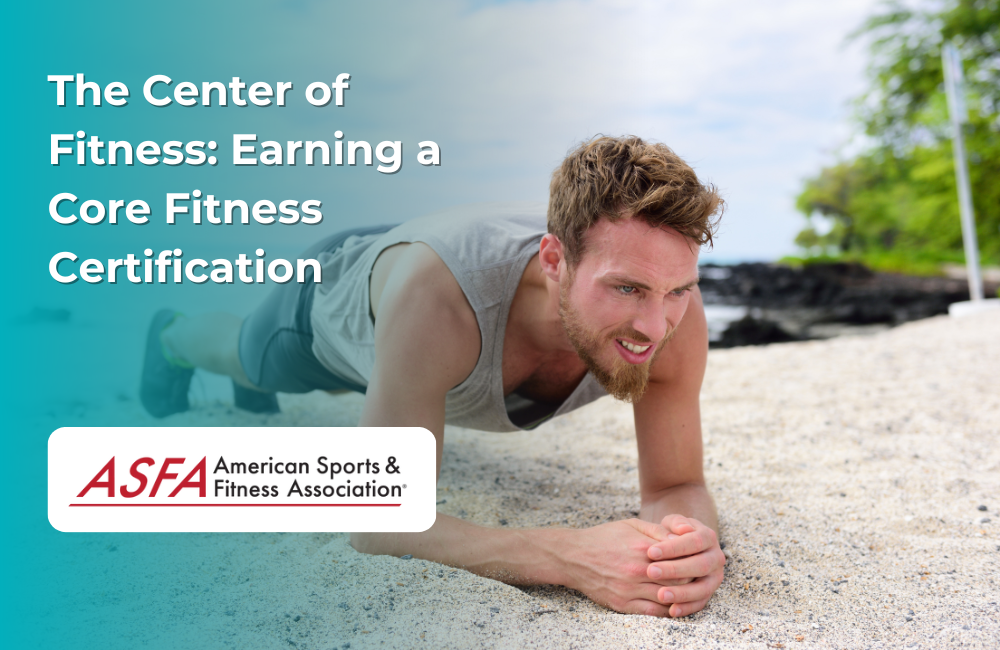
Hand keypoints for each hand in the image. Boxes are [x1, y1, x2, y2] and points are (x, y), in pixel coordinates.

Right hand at [557, 519, 694, 616]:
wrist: (573, 556)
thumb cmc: (604, 537)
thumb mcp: (632, 525)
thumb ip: (658, 531)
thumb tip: (683, 537)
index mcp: (643, 548)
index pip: (680, 559)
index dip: (692, 562)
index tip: (697, 561)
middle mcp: (638, 570)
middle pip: (678, 581)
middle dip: (690, 580)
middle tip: (698, 579)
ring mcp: (630, 589)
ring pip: (667, 598)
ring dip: (681, 597)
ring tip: (688, 593)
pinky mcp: (622, 604)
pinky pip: (652, 613)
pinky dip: (666, 611)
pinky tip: (672, 605)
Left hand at [644, 514, 725, 616]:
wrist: (682, 546)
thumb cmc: (673, 533)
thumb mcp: (672, 523)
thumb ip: (676, 523)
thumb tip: (683, 529)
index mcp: (708, 537)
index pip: (694, 541)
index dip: (673, 547)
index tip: (651, 551)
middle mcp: (716, 557)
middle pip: (700, 565)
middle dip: (675, 569)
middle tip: (651, 571)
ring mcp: (714, 577)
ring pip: (703, 588)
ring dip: (682, 593)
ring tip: (661, 595)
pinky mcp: (709, 593)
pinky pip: (700, 603)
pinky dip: (687, 608)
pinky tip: (671, 611)